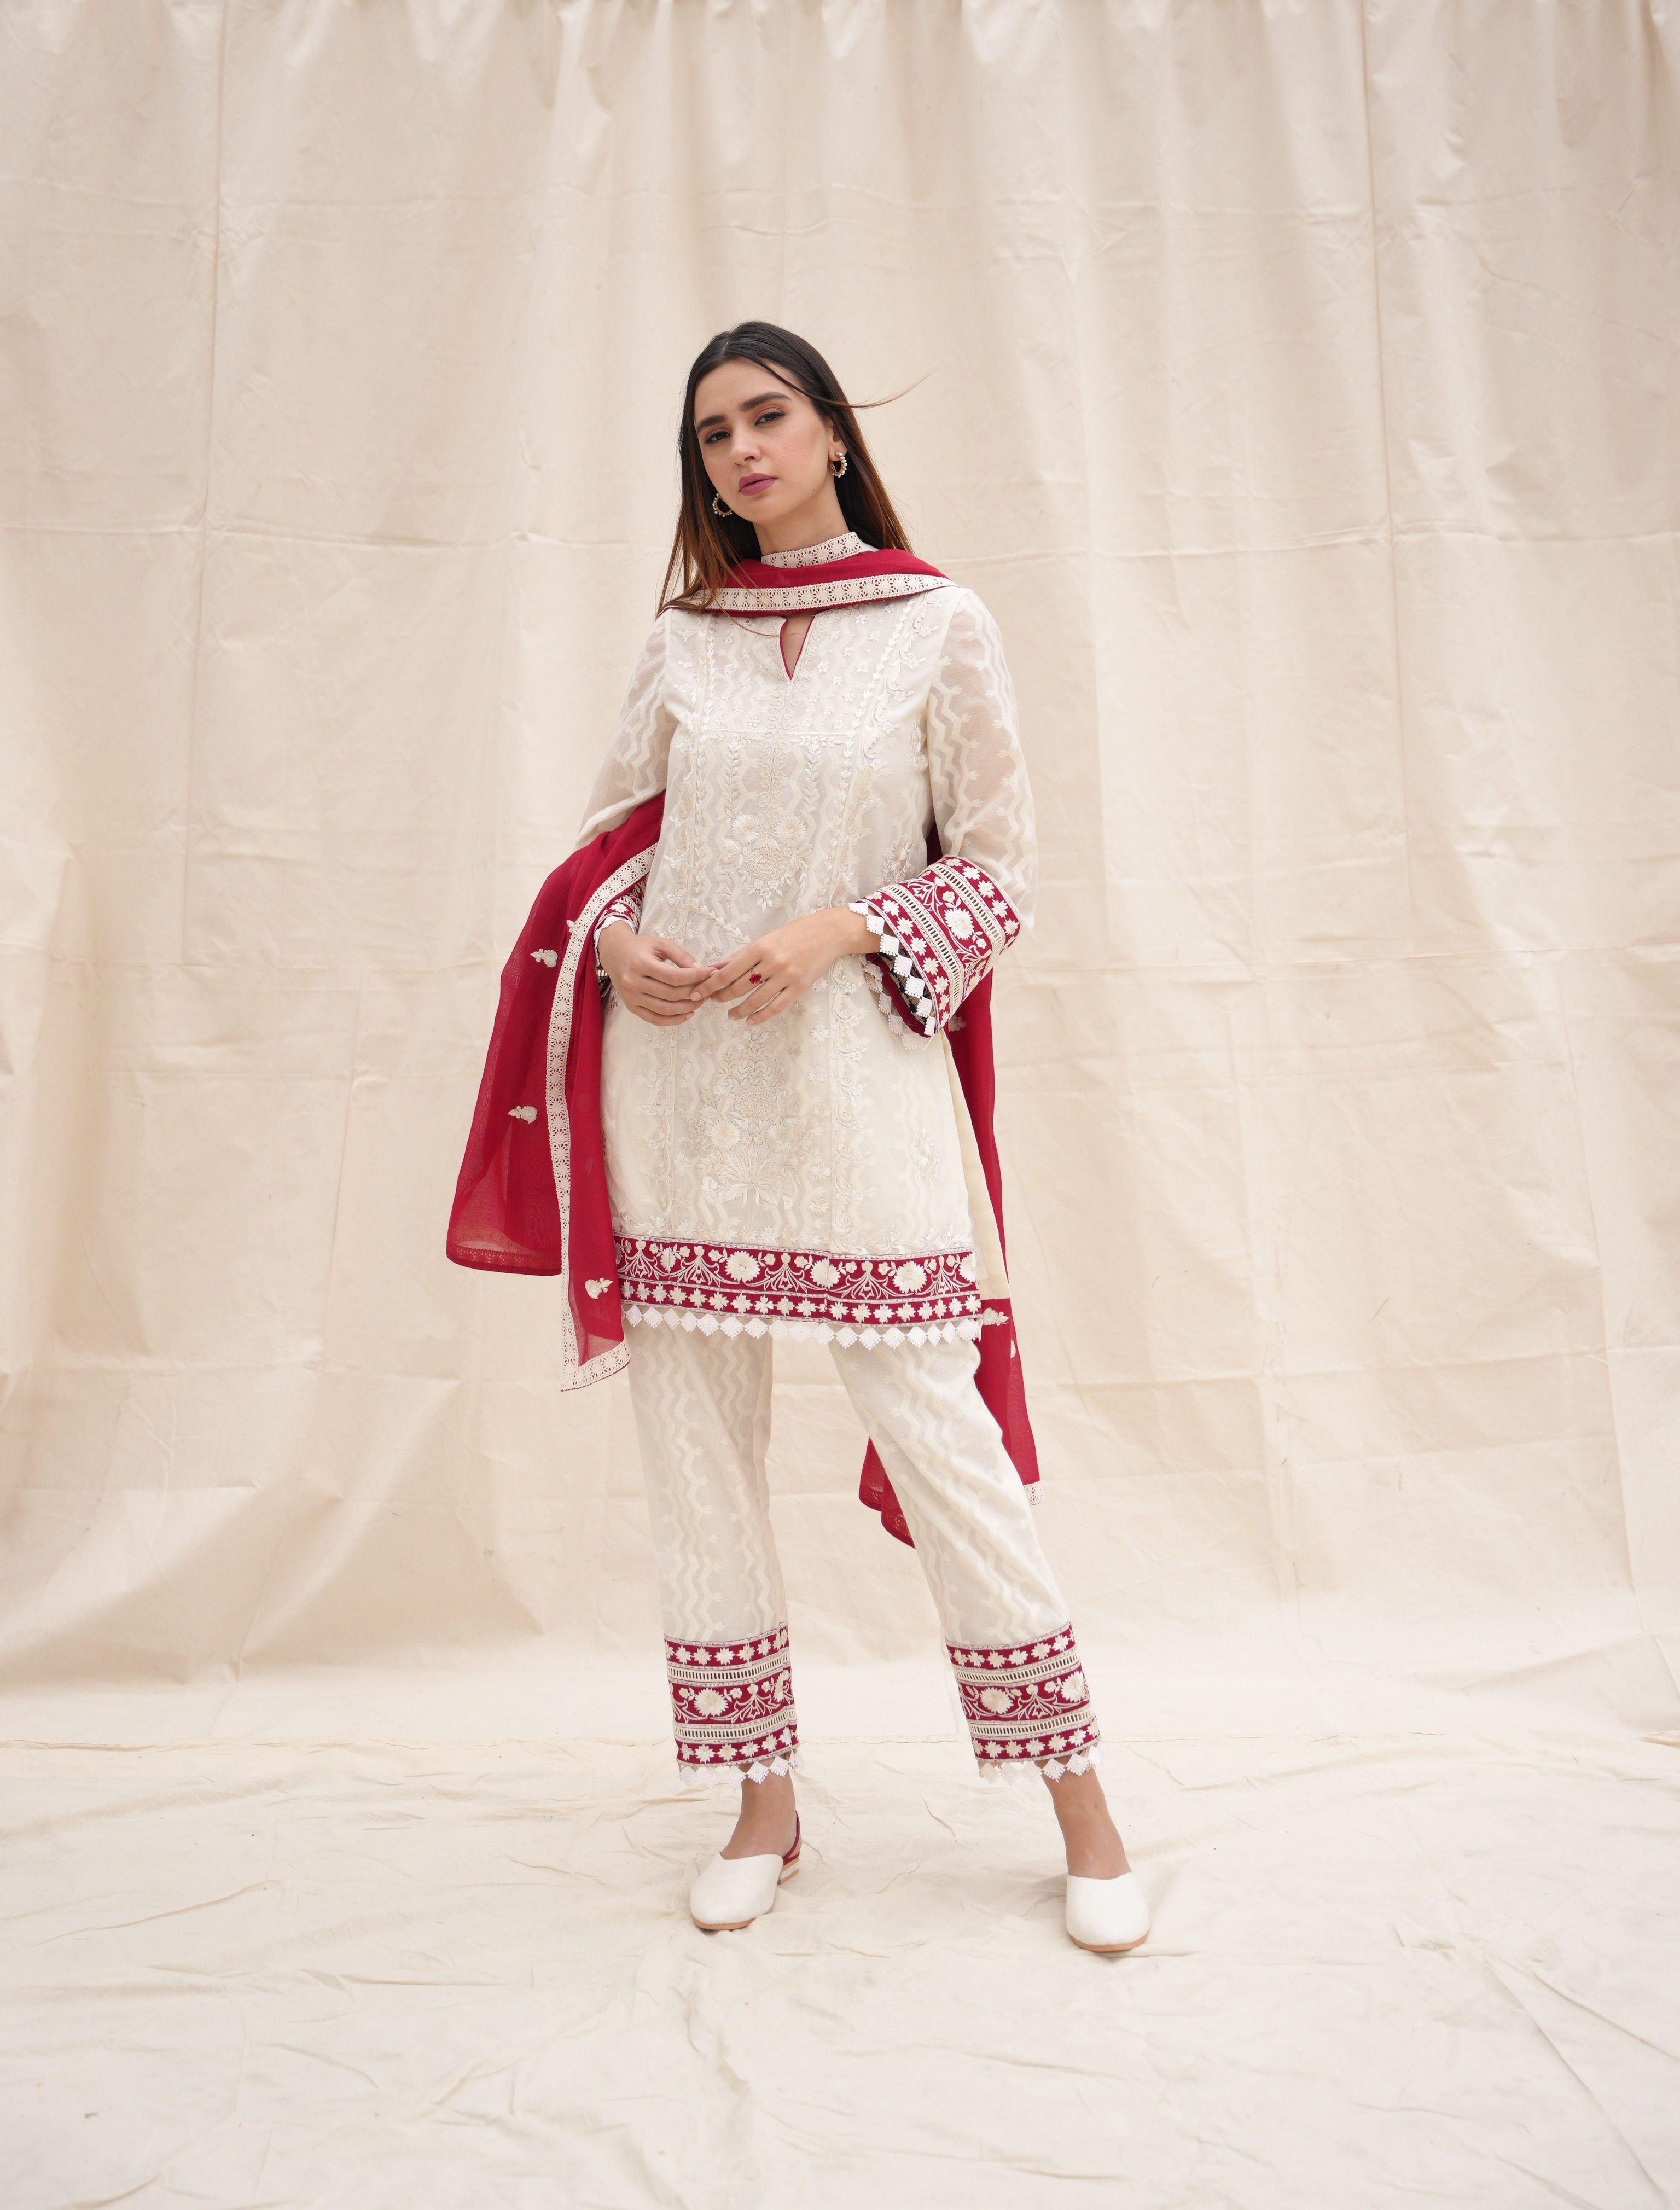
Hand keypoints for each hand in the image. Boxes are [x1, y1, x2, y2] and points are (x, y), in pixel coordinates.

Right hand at [598, 922, 715, 1025]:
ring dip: (687, 1008)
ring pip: (665, 1009)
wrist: (615, 954)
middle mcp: (633, 982)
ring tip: (700, 1001)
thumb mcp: (660, 944)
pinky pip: (655, 1019)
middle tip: (708, 988)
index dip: (695, 977)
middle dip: (694, 993)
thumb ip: (681, 955)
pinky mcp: (631, 1007)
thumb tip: (700, 970)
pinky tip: (688, 1013)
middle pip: (671, 994)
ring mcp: (631, 997)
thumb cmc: (640, 947)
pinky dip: (674, 1020)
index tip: (709, 973)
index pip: (674, 977)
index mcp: (640, 964)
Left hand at [687, 906, 874, 1026]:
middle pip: (738, 987)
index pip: (728, 971)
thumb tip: (715, 967)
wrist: (830, 933)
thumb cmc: (796, 933)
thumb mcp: (766, 939)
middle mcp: (771, 962)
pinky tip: (750, 1020)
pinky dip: (760, 1016)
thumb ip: (740, 955)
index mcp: (760, 947)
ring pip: (755, 1000)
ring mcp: (786, 976)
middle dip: (721, 997)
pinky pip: (776, 1007)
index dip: (710, 985)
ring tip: (730, 1014)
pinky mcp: (799, 987)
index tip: (697, 993)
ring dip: (739, 1010)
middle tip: (712, 1002)